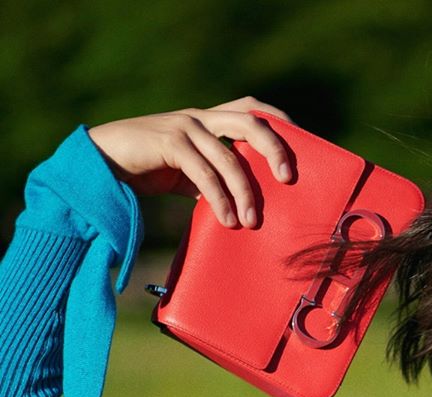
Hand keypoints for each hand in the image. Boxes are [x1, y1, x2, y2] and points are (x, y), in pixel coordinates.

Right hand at [87, 97, 294, 227]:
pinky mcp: (168, 142)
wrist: (102, 163)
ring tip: (251, 222)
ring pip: (228, 155)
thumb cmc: (148, 169)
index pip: (250, 109)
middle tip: (289, 179)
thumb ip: (214, 181)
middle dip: (275, 148)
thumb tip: (243, 210)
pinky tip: (227, 219)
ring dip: (244, 191)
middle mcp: (200, 117)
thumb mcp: (188, 175)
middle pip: (249, 120)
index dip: (277, 121)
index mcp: (208, 121)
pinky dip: (218, 197)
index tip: (299, 145)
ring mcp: (184, 126)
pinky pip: (203, 171)